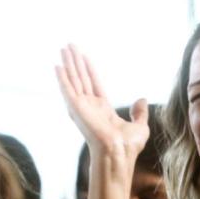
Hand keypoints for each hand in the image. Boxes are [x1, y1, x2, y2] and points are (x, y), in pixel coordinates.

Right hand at [56, 44, 148, 162]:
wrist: (118, 152)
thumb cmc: (128, 146)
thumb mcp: (140, 125)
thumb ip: (139, 113)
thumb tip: (141, 100)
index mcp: (102, 109)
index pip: (93, 84)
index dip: (88, 69)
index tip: (84, 56)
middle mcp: (89, 106)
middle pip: (81, 78)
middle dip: (76, 62)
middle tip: (69, 46)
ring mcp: (81, 107)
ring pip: (73, 80)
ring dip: (68, 64)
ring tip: (64, 49)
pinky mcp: (76, 108)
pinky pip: (67, 89)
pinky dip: (62, 78)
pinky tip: (57, 66)